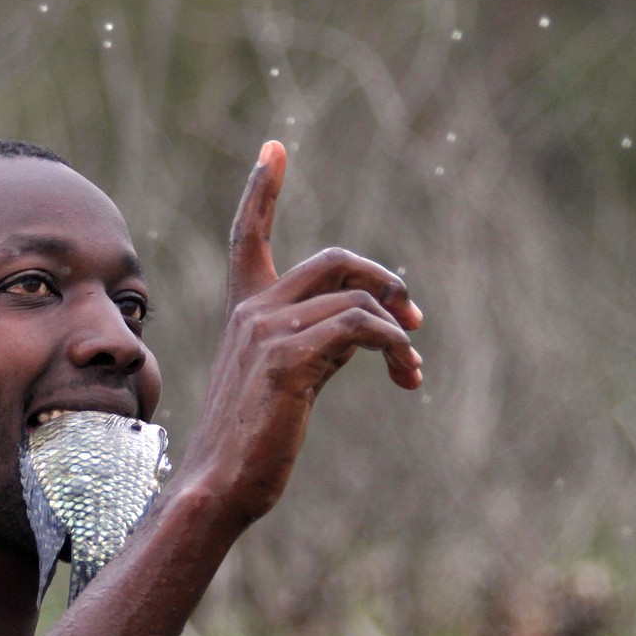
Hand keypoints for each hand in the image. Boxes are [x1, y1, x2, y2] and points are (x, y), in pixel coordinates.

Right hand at [177, 140, 423, 527]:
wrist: (220, 487)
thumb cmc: (255, 442)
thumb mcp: (289, 378)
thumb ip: (321, 342)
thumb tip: (373, 329)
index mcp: (244, 311)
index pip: (248, 235)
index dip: (262, 188)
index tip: (275, 148)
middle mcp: (251, 311)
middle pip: (333, 261)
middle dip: (383, 279)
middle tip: (415, 317)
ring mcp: (265, 332)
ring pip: (356, 300)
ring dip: (399, 331)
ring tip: (410, 370)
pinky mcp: (287, 360)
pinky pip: (360, 328)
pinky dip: (394, 344)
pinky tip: (404, 373)